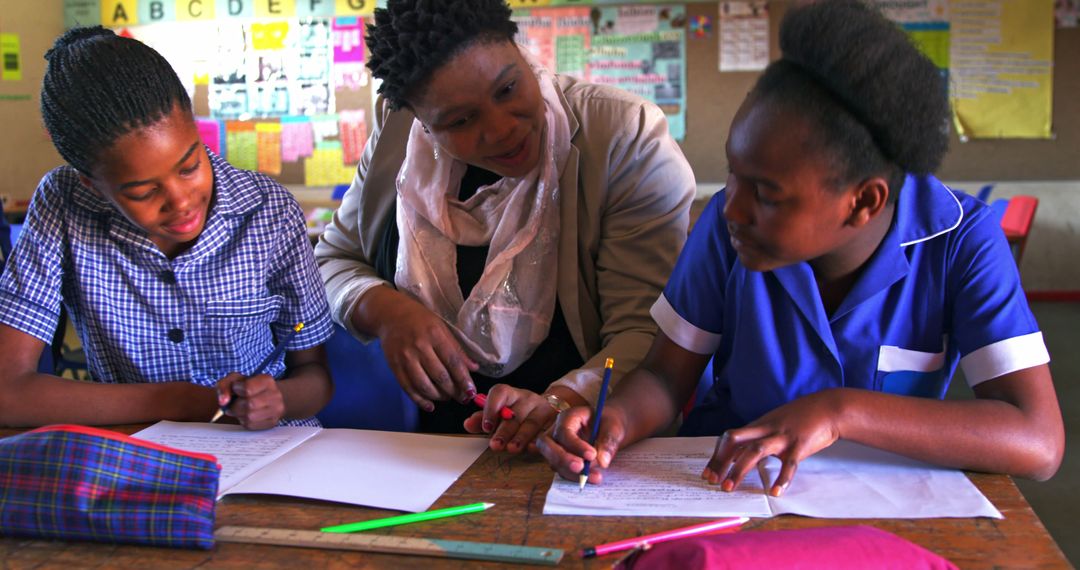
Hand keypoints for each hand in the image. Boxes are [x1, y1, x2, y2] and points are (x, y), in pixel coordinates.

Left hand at [216, 372, 285, 429]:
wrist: (266, 396)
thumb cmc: (247, 387)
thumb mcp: (234, 380)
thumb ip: (224, 386)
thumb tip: (223, 402)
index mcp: (266, 381)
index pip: (248, 388)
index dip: (237, 390)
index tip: (237, 389)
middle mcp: (275, 395)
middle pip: (249, 405)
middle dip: (236, 405)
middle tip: (234, 403)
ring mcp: (276, 410)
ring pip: (249, 417)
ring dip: (239, 414)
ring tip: (241, 409)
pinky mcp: (272, 422)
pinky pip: (251, 426)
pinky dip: (244, 421)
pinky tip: (246, 415)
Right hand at [372, 292, 478, 411]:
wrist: (390, 316)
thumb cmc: (420, 320)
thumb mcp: (441, 328)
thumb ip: (456, 349)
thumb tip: (473, 368)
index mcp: (435, 334)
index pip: (453, 361)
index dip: (463, 379)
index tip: (471, 391)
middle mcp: (419, 347)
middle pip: (440, 376)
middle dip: (454, 391)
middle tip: (462, 398)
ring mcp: (405, 358)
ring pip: (424, 385)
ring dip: (439, 397)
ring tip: (447, 398)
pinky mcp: (394, 367)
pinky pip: (408, 388)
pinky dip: (420, 400)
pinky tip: (430, 405)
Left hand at [463, 385, 554, 453]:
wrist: (550, 407)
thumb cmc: (518, 412)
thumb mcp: (501, 412)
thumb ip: (483, 418)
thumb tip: (467, 424)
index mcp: (511, 394)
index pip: (500, 393)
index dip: (491, 408)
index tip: (485, 427)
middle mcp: (528, 399)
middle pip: (515, 414)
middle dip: (504, 430)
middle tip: (495, 445)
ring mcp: (544, 409)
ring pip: (532, 423)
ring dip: (521, 436)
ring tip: (512, 449)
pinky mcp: (557, 420)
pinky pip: (549, 430)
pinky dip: (540, 440)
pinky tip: (533, 448)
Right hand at [536, 403, 628, 484]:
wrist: (609, 429)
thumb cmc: (610, 423)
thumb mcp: (614, 428)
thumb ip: (608, 442)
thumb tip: (602, 462)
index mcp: (569, 416)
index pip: (564, 431)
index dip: (575, 445)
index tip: (592, 455)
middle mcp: (557, 430)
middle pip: (547, 445)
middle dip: (562, 459)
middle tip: (581, 468)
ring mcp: (556, 446)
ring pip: (554, 461)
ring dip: (572, 473)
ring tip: (596, 477)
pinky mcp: (561, 460)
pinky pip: (562, 470)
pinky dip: (575, 477)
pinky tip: (592, 478)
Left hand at [703, 390, 841, 496]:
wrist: (829, 408)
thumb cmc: (801, 418)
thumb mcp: (775, 423)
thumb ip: (759, 436)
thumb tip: (743, 453)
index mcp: (759, 425)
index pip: (730, 438)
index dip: (717, 455)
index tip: (709, 472)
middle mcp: (766, 429)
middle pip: (735, 441)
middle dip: (721, 461)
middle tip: (713, 481)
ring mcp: (782, 436)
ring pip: (754, 451)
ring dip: (739, 470)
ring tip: (730, 487)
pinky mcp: (800, 445)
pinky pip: (789, 464)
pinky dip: (782, 479)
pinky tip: (775, 492)